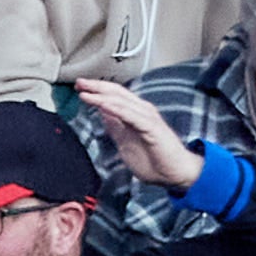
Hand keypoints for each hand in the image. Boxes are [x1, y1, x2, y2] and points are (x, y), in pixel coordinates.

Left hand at [73, 74, 204, 191]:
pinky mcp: (151, 126)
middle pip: (116, 93)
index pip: (114, 97)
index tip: (81, 88)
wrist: (176, 173)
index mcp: (136, 114)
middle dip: (96, 87)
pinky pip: (129, 115)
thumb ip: (116, 129)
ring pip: (120, 101)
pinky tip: (102, 105)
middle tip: (79, 82)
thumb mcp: (127, 144)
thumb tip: (104, 116)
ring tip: (85, 92)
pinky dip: (114, 108)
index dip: (97, 90)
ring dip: (101, 95)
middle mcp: (141, 111)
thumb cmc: (155, 162)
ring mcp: (147, 117)